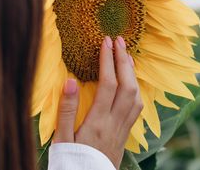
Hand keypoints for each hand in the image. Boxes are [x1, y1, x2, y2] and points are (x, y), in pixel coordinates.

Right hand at [53, 36, 142, 168]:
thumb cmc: (72, 159)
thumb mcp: (62, 137)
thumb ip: (67, 109)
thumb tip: (70, 80)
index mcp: (97, 121)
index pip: (108, 84)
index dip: (108, 60)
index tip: (106, 42)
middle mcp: (115, 122)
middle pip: (127, 86)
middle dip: (124, 60)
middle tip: (119, 41)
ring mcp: (123, 128)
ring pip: (136, 96)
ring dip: (133, 73)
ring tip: (126, 56)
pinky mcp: (126, 132)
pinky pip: (137, 107)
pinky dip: (136, 88)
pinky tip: (131, 81)